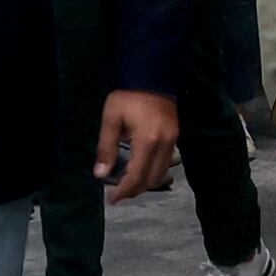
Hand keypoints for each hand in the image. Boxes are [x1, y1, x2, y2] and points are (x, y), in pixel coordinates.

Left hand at [95, 89, 178, 203]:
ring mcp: (172, 141)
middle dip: (135, 190)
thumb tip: (100, 175)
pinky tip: (141, 170)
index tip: (112, 199)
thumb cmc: (128, 96)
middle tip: (119, 194)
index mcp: (147, 141)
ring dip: (146, 183)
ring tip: (128, 184)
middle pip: (151, 179)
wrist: (152, 76)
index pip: (136, 176)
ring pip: (162, 173)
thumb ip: (106, 148)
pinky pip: (166, 163)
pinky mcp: (175, 137)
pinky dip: (154, 172)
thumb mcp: (111, 120)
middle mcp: (164, 145)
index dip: (124, 191)